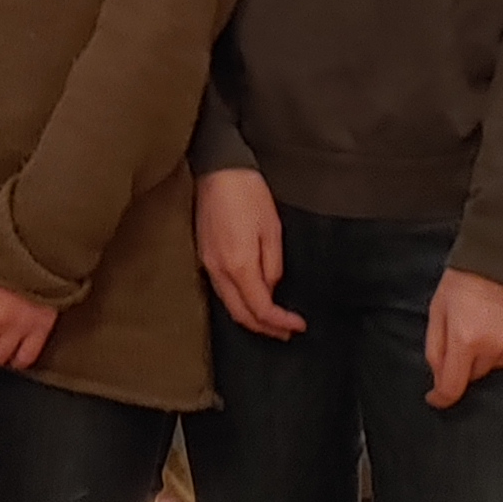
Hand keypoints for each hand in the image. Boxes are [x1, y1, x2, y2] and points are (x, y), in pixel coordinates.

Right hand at [196, 169, 301, 339]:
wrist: (218, 170)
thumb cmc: (248, 193)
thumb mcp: (272, 228)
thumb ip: (273, 265)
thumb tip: (271, 287)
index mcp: (239, 264)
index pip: (260, 308)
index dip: (280, 322)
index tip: (299, 325)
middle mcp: (219, 269)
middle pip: (240, 314)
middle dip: (265, 328)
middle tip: (286, 331)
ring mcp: (207, 263)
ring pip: (228, 304)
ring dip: (251, 317)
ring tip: (272, 321)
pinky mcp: (204, 255)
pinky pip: (220, 290)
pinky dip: (238, 302)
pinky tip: (251, 299)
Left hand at [424, 267, 502, 407]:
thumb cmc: (464, 280)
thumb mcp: (437, 310)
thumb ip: (435, 348)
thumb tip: (438, 380)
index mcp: (464, 340)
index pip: (452, 387)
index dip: (441, 397)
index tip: (436, 398)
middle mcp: (493, 348)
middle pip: (474, 376)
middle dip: (464, 363)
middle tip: (464, 334)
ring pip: (496, 368)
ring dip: (487, 356)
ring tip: (486, 326)